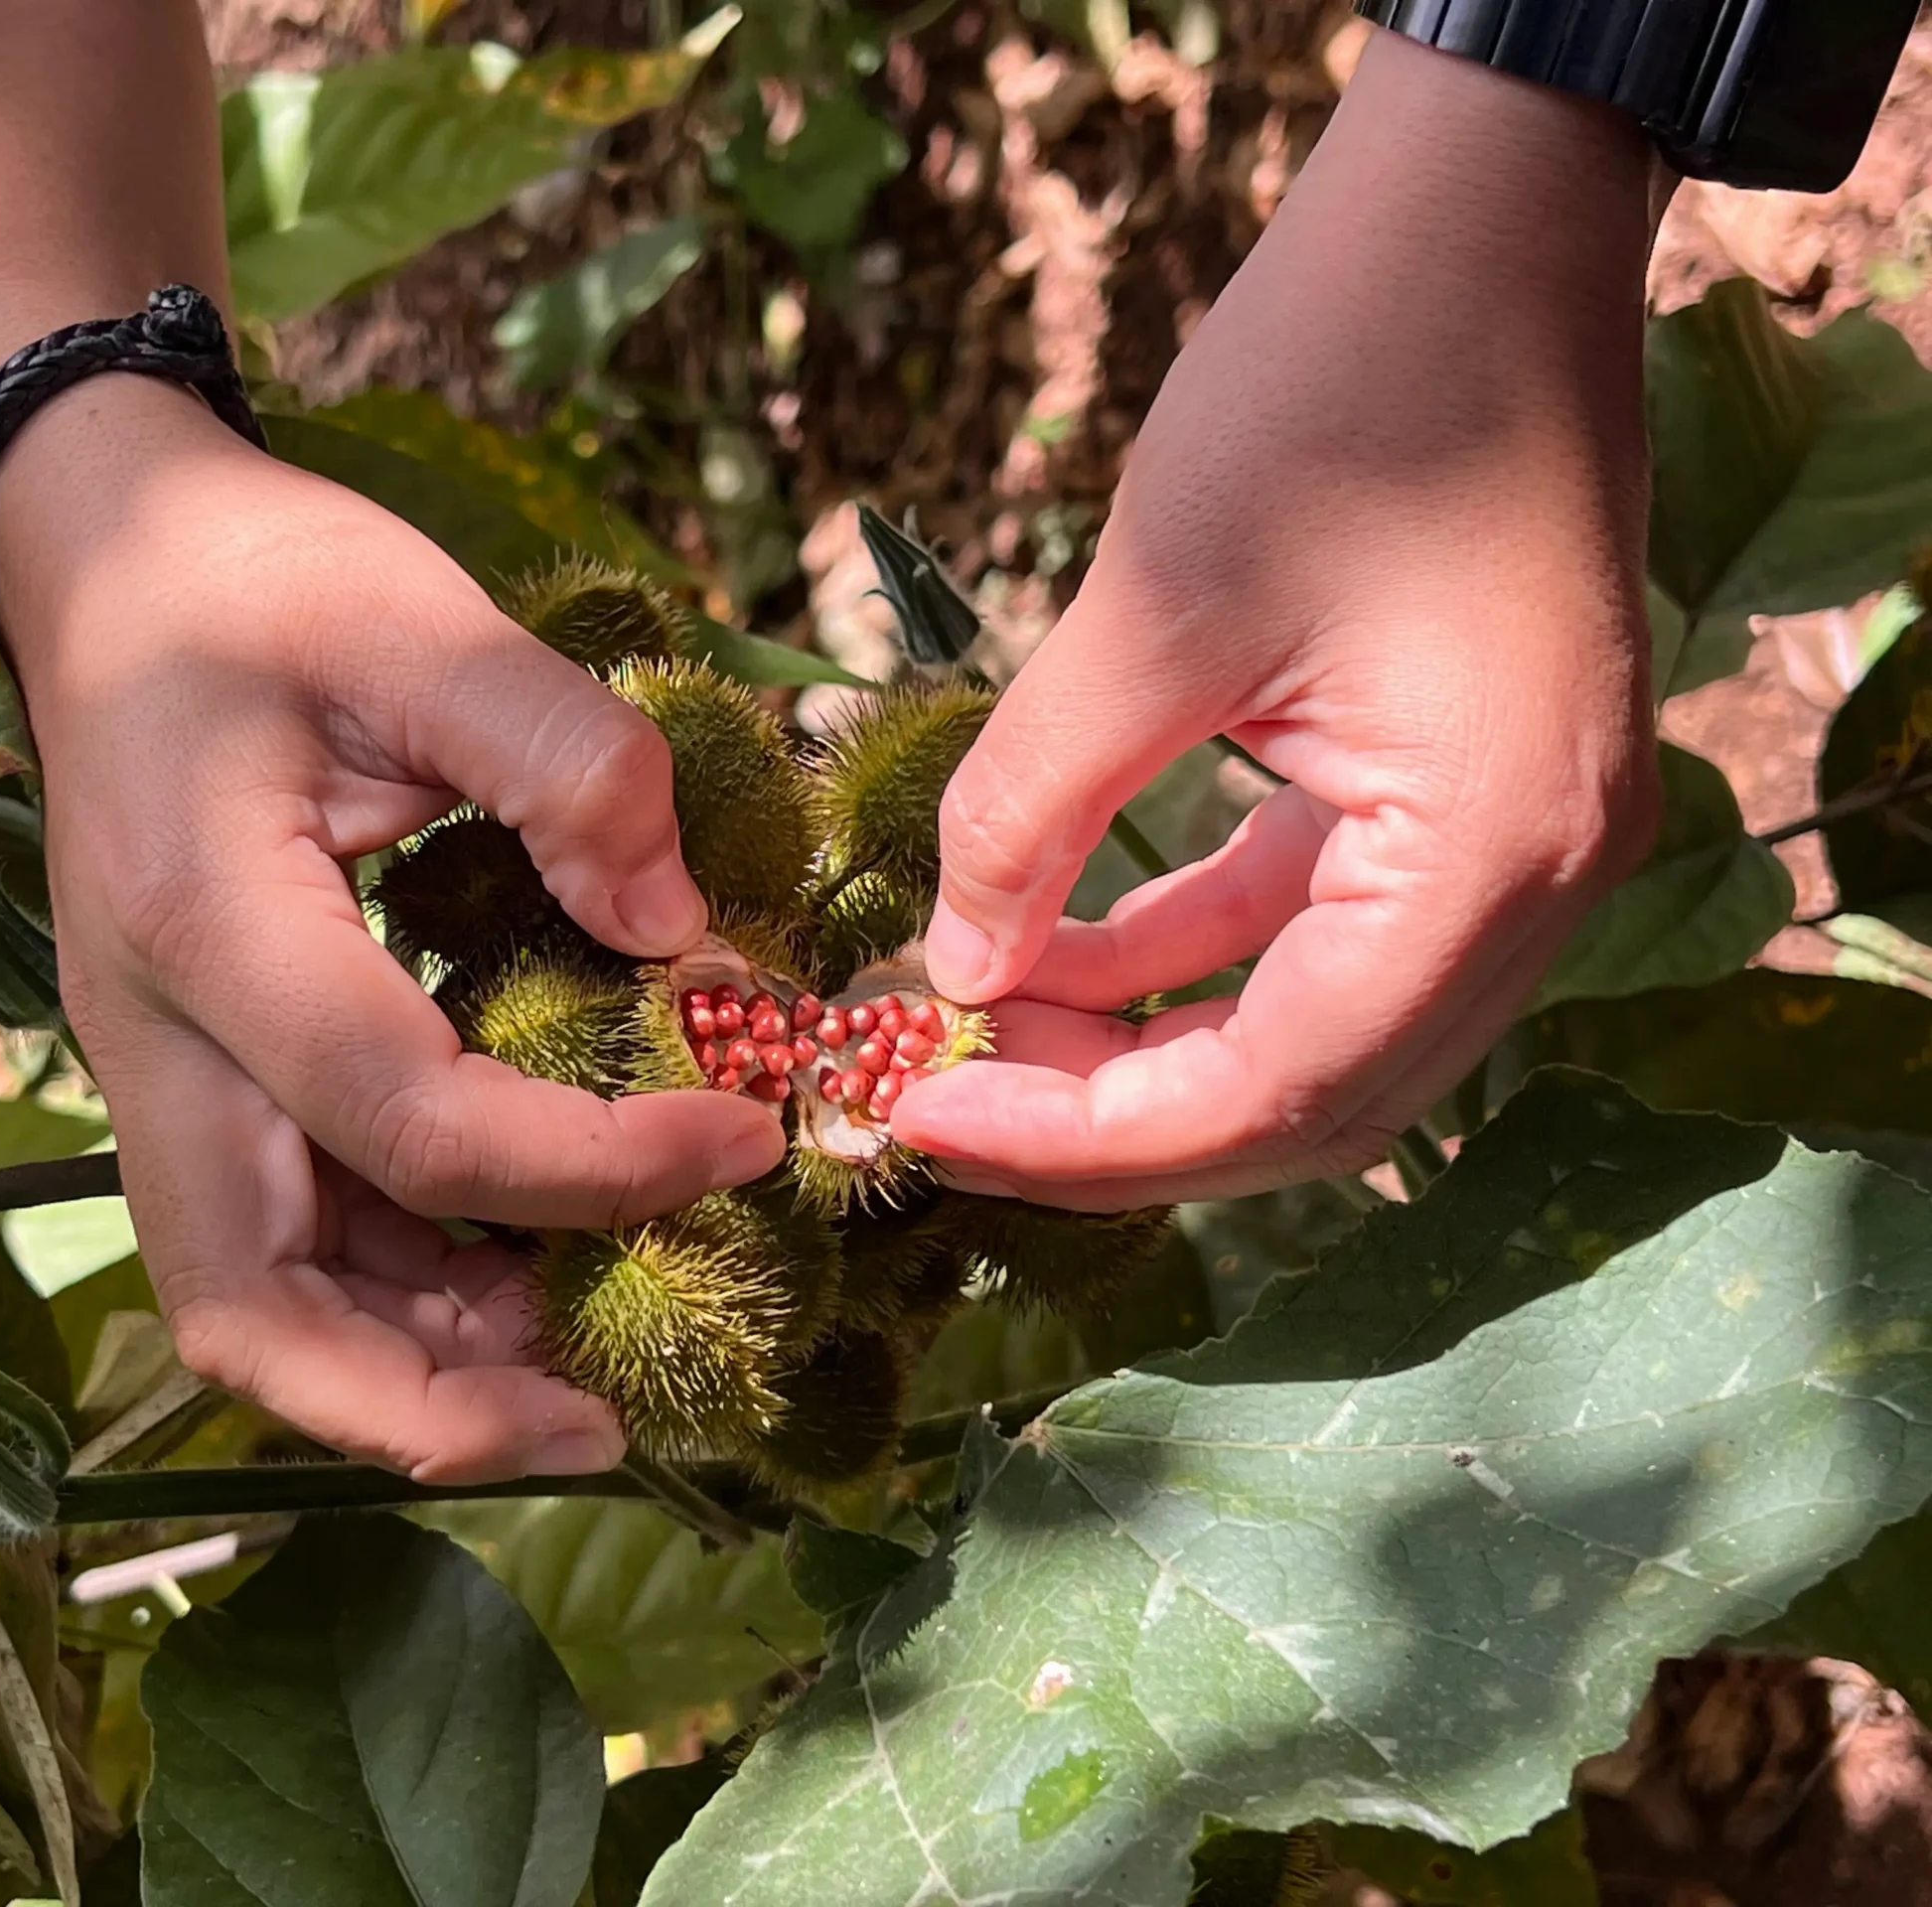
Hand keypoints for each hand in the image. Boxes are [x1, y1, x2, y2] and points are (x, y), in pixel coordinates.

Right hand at [0, 380, 784, 1481]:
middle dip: (429, 1397)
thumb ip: (566, 758)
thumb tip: (683, 936)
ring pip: (261, 1303)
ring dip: (417, 1360)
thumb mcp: (418, 618)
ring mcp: (159, 1072)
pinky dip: (398, 1287)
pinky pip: (285, 1238)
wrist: (103, 558)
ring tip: (587, 1351)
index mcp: (206, 925)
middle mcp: (152, 1039)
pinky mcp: (196, 1073)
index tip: (743, 1138)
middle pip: (252, 1310)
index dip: (588, 1165)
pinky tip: (521, 1261)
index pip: (403, 1118)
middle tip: (608, 1418)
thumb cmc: (254, 577)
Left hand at [895, 31, 1662, 1207]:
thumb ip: (1035, 810)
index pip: (1279, 1088)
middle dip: (1112, 1118)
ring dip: (1143, 1042)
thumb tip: (948, 967)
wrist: (1479, 218)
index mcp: (1492, 856)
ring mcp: (1511, 839)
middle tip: (934, 1103)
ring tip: (972, 1029)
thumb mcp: (1151, 612)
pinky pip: (1314, 925)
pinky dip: (1186, 951)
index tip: (922, 1121)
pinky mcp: (1460, 788)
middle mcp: (1536, 882)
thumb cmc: (1338, 383)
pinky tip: (1052, 947)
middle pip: (1309, 1094)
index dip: (1088, 1139)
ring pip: (1309, 1024)